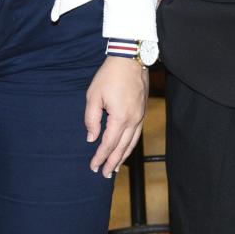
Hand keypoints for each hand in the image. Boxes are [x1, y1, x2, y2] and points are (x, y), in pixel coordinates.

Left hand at [85, 56, 149, 177]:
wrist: (130, 59)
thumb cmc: (109, 76)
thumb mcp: (93, 96)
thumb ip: (91, 119)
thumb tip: (92, 138)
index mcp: (120, 117)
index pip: (109, 144)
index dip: (100, 157)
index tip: (93, 167)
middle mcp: (133, 120)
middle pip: (122, 147)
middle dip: (112, 162)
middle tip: (104, 174)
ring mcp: (140, 116)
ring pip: (132, 142)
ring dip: (123, 156)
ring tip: (115, 168)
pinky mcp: (142, 111)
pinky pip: (137, 133)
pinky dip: (131, 144)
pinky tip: (126, 149)